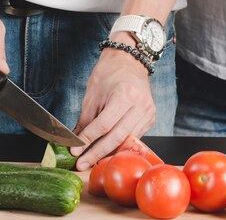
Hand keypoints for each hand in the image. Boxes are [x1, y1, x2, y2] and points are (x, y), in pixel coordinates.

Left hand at [71, 45, 154, 169]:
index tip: (74, 150)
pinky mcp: (150, 118)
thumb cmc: (110, 72)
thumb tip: (74, 140)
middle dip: (97, 153)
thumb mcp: (93, 93)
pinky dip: (120, 144)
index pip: (104, 125)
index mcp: (125, 95)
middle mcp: (140, 105)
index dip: (88, 140)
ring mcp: (148, 112)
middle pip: (117, 137)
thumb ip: (85, 119)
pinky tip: (107, 150)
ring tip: (91, 160)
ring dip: (108, 152)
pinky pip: (134, 137)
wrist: (129, 60)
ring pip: (127, 140)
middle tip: (81, 164)